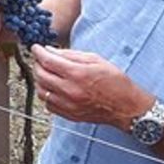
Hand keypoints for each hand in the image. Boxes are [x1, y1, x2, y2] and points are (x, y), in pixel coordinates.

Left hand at [31, 45, 150, 130]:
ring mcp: (69, 105)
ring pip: (41, 91)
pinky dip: (47, 94)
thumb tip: (51, 51)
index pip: (47, 61)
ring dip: (40, 80)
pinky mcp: (70, 115)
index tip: (36, 48)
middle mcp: (70, 91)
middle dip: (38, 64)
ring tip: (46, 73)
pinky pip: (48, 104)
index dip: (38, 52)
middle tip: (41, 59)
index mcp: (77, 74)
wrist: (127, 107)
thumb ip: (71, 55)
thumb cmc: (116, 82)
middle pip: (41, 75)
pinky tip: (53, 88)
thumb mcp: (96, 60)